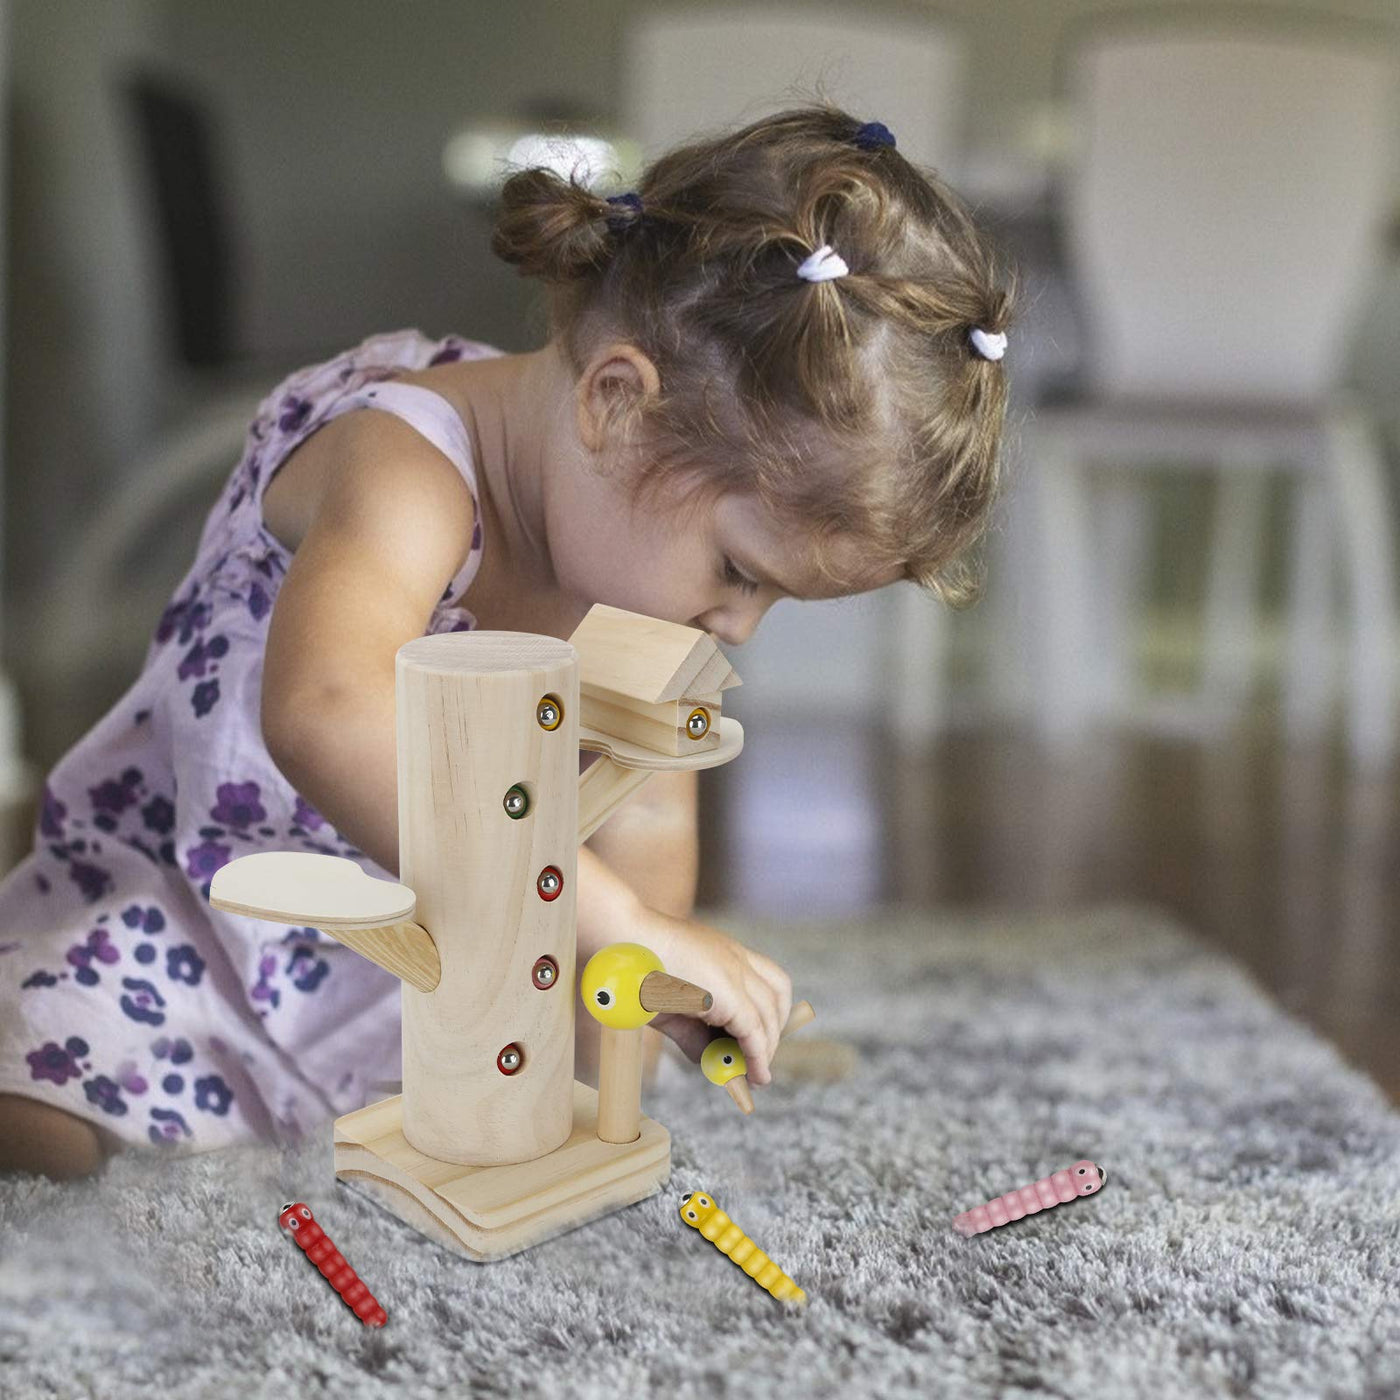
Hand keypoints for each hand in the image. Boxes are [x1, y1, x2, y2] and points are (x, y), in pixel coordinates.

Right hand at [631, 904, 793, 1086]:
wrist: (618, 944)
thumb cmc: (632, 968)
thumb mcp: (669, 1003)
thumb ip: (692, 1031)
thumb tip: (707, 1060)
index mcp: (723, 952)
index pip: (766, 977)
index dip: (770, 1009)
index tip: (761, 1036)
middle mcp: (735, 957)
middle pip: (778, 993)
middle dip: (775, 1028)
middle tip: (760, 1058)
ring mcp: (734, 971)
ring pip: (769, 1015)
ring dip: (767, 1048)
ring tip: (756, 1073)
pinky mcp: (729, 992)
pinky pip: (754, 1032)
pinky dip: (758, 1056)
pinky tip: (754, 1074)